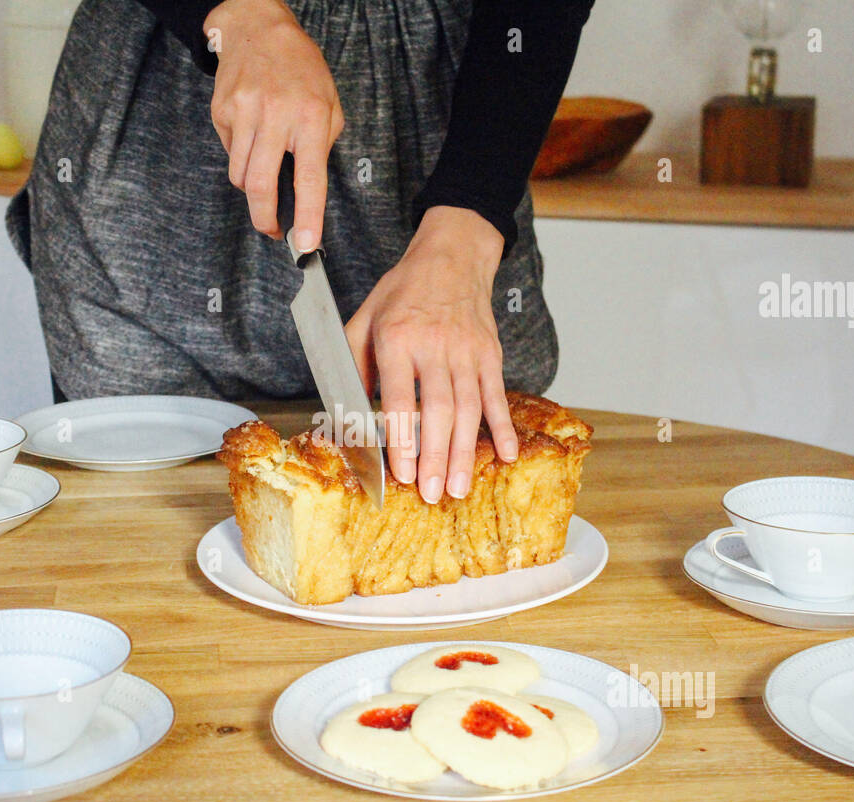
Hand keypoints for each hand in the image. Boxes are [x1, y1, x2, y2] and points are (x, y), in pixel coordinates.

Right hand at [205, 0, 343, 250]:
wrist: (258, 28)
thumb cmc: (300, 68)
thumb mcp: (329, 100)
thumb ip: (324, 143)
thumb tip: (308, 185)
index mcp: (311, 116)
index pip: (310, 178)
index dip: (307, 215)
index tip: (304, 244)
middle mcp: (276, 115)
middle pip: (262, 185)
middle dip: (265, 218)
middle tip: (272, 230)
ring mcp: (244, 112)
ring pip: (241, 175)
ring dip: (253, 188)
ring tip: (265, 172)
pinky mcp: (222, 110)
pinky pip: (230, 153)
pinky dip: (241, 156)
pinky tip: (251, 135)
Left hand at [345, 206, 517, 503]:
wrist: (451, 256)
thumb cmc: (403, 291)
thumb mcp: (364, 318)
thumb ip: (353, 363)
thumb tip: (347, 411)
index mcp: (397, 338)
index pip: (399, 398)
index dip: (401, 439)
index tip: (403, 474)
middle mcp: (435, 345)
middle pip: (438, 410)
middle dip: (435, 457)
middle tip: (432, 494)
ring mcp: (467, 350)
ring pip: (469, 409)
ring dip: (465, 452)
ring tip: (459, 487)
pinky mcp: (490, 354)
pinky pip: (497, 395)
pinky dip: (502, 427)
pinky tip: (506, 455)